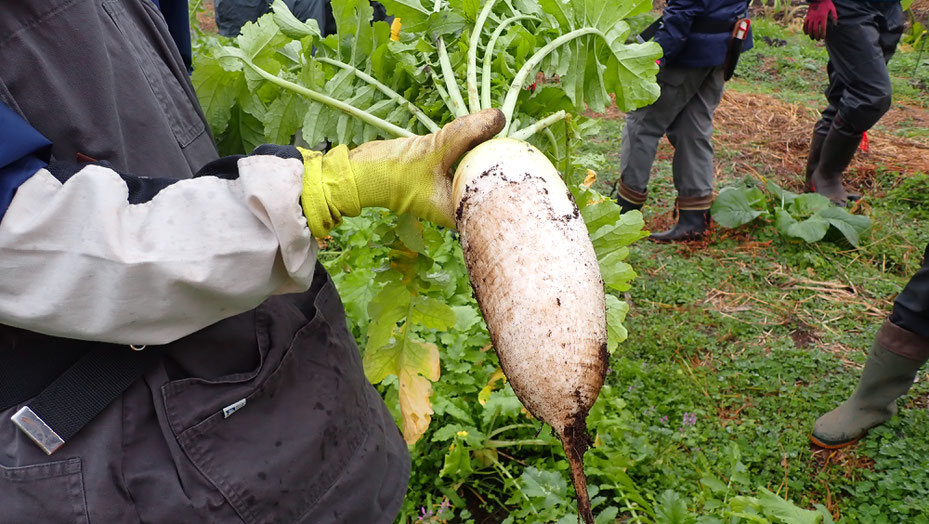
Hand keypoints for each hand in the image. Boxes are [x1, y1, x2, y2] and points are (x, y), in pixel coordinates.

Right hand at [300, 108, 505, 236]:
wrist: (360, 172)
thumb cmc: (393, 172)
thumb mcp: (434, 148)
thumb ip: (467, 133)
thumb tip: (499, 117)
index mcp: (460, 212)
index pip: (498, 206)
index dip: (517, 189)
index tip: (534, 167)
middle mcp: (458, 207)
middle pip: (492, 190)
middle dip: (505, 169)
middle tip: (524, 148)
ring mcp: (450, 193)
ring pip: (478, 175)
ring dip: (489, 158)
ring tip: (508, 140)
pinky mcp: (442, 178)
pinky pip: (465, 165)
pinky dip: (472, 152)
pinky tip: (483, 137)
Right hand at [803, 0, 836, 39]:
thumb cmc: (827, 4)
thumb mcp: (832, 9)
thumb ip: (834, 17)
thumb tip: (836, 25)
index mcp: (823, 17)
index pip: (822, 28)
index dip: (822, 34)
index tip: (823, 37)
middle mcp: (816, 18)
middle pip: (815, 29)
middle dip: (816, 36)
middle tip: (818, 39)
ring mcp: (810, 17)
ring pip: (809, 28)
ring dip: (810, 34)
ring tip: (812, 38)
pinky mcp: (807, 17)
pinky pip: (805, 25)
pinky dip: (805, 30)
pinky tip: (806, 33)